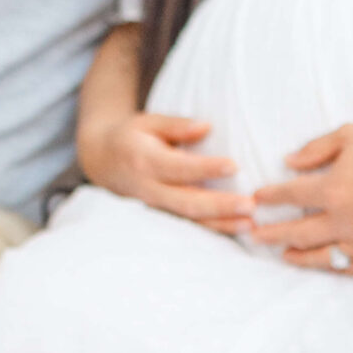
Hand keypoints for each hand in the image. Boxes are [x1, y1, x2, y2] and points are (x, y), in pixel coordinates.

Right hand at [83, 110, 254, 233]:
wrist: (101, 162)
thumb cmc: (132, 137)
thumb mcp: (148, 122)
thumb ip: (176, 125)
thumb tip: (207, 126)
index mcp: (145, 161)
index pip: (179, 168)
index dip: (206, 169)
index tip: (234, 165)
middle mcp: (149, 189)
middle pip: (187, 202)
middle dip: (220, 206)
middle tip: (250, 205)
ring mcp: (155, 208)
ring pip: (190, 220)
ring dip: (221, 224)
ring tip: (250, 224)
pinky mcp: (162, 218)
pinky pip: (189, 228)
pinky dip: (214, 231)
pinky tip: (238, 230)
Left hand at [252, 106, 352, 275]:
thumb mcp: (350, 135)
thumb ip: (315, 150)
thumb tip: (288, 162)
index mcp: (334, 189)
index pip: (290, 197)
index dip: (269, 197)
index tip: (257, 198)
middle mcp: (345, 220)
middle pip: (297, 233)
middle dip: (271, 234)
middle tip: (254, 235)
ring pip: (322, 257)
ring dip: (298, 257)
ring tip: (284, 255)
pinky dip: (335, 267)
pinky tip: (325, 263)